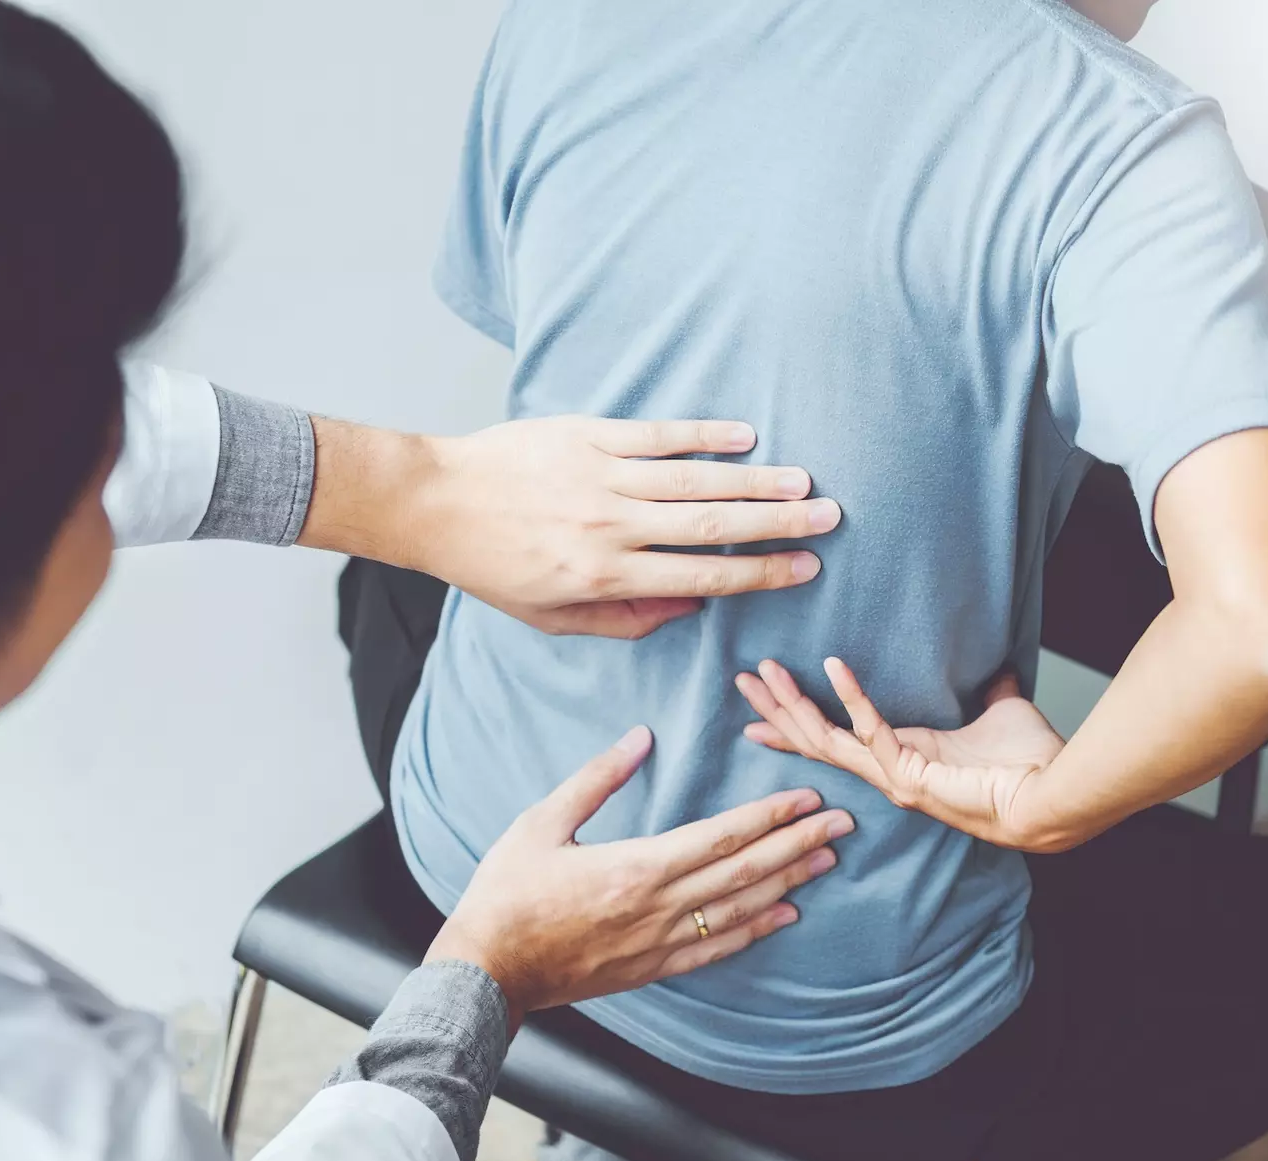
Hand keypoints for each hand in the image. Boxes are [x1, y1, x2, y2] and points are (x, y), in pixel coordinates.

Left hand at [411, 416, 839, 637]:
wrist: (437, 503)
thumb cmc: (494, 566)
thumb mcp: (552, 617)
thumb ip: (624, 619)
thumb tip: (690, 610)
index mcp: (605, 576)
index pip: (702, 578)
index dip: (760, 573)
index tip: (805, 568)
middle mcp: (610, 527)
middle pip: (713, 527)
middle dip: (778, 524)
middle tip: (830, 519)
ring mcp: (601, 476)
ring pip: (694, 480)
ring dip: (756, 479)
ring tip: (804, 481)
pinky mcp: (587, 435)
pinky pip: (657, 436)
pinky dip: (704, 434)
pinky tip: (746, 435)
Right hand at [425, 726, 853, 1026]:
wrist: (487, 971)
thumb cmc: (507, 893)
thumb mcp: (541, 822)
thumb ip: (595, 779)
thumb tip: (640, 736)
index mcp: (635, 867)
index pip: (721, 836)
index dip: (769, 815)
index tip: (806, 796)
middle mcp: (658, 908)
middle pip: (745, 871)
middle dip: (798, 843)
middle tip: (843, 823)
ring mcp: (658, 943)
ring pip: (741, 910)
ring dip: (789, 882)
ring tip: (827, 860)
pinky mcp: (652, 969)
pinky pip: (717, 949)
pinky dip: (757, 931)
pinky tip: (786, 916)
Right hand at [735, 658, 1063, 850]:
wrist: (1053, 795)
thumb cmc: (1029, 766)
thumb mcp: (1001, 713)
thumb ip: (991, 693)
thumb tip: (1001, 671)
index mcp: (901, 761)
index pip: (833, 742)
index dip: (796, 726)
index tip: (760, 714)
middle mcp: (888, 774)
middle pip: (815, 741)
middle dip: (777, 711)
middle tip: (744, 681)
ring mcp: (894, 778)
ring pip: (825, 740)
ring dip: (792, 705)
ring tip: (765, 672)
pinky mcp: (909, 773)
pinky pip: (870, 730)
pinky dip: (852, 695)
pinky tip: (832, 664)